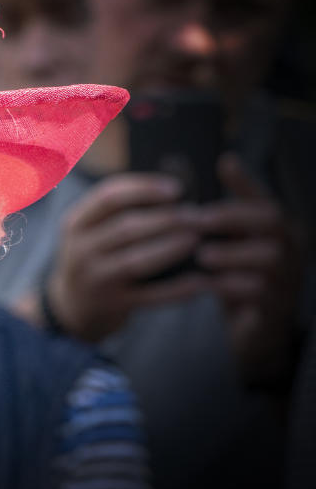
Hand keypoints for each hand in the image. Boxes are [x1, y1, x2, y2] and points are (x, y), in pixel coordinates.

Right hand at [45, 173, 209, 341]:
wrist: (72, 305)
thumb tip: (172, 192)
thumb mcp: (91, 231)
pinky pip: (149, 296)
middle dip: (166, 218)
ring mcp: (95, 279)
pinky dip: (176, 289)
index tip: (176, 188)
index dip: (144, 189)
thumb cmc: (93, 256)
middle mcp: (80, 250)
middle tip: (197, 215)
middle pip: (126, 227)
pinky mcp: (112, 305)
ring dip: (171, 248)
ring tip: (197, 238)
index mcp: (76, 223)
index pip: (109, 197)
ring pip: (137, 260)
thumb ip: (117, 212)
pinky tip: (199, 282)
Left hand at [195, 153, 302, 386]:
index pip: (267, 198)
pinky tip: (207, 284)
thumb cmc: (242, 274)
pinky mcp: (275, 308)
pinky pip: (260, 292)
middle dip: (232, 218)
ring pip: (269, 258)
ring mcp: (288, 279)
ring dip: (232, 254)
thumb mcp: (237, 238)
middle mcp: (291, 250)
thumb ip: (233, 206)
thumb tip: (228, 159)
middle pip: (273, 223)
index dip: (246, 182)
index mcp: (280, 230)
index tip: (221, 164)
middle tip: (197, 219)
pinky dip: (231, 286)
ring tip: (203, 256)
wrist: (252, 329)